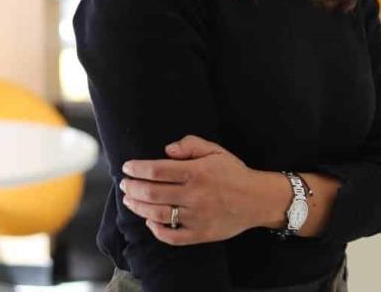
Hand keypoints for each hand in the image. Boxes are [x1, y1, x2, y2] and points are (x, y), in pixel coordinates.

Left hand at [119, 135, 259, 244]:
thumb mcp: (215, 150)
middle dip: (132, 188)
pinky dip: (156, 230)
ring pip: (157, 215)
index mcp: (197, 172)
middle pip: (152, 193)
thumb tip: (166, 149)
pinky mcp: (200, 234)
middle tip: (124, 184)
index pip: (157, 170)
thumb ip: (190, 144)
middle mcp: (194, 195)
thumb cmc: (233, 172)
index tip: (127, 168)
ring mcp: (196, 217)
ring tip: (129, 200)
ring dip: (138, 207)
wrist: (257, 199)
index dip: (137, 169)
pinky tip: (149, 221)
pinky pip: (172, 236)